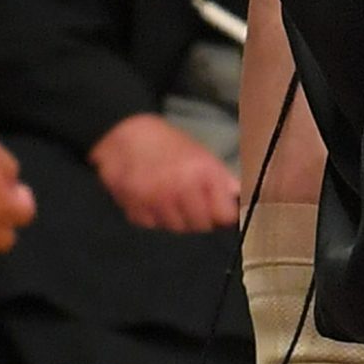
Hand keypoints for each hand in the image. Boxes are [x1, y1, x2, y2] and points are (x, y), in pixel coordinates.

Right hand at [88, 113, 239, 232]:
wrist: (124, 135)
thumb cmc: (166, 142)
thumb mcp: (199, 153)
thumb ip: (220, 178)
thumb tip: (240, 197)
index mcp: (202, 171)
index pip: (223, 213)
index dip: (223, 214)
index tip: (220, 212)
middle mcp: (180, 188)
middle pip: (200, 225)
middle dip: (200, 218)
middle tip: (194, 204)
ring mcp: (156, 202)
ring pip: (176, 228)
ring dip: (177, 219)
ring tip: (172, 200)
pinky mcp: (135, 211)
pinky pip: (153, 226)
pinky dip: (155, 218)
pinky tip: (152, 202)